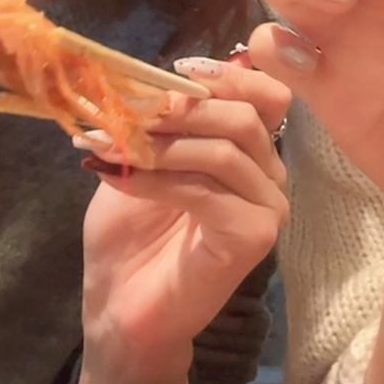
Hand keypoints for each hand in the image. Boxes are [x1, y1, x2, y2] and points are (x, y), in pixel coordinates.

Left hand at [76, 61, 289, 383]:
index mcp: (250, 152)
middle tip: (124, 113)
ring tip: (114, 146)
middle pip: (244, 116)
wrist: (120, 311)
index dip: (227, 76)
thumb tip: (144, 78)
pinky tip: (120, 179)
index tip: (177, 72)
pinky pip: (207, 189)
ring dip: (163, 143)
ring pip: (226, 150)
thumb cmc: (129, 238)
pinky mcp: (255, 237)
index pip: (265, 96)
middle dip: (180, 109)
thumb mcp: (136, 160)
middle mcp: (270, 176)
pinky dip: (157, 177)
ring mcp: (268, 208)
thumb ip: (154, 121)